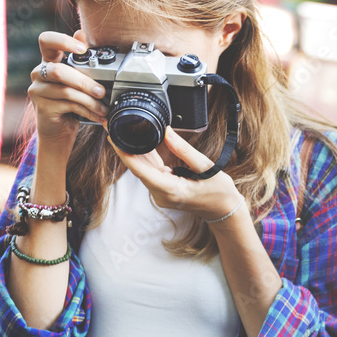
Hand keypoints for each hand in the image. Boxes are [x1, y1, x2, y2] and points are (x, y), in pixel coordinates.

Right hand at [28, 30, 108, 154]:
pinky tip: (99, 116)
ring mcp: (37, 90)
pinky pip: (68, 105)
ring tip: (104, 108)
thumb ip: (80, 59)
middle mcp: (39, 73)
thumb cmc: (70, 101)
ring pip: (65, 91)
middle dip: (84, 81)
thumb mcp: (78, 79)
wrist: (59, 130)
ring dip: (89, 100)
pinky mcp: (42, 107)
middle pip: (59, 71)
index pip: (46, 40)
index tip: (83, 50)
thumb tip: (81, 33)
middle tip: (101, 91)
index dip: (62, 41)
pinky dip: (87, 111)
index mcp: (48, 60)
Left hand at [108, 127, 243, 220]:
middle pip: (138, 168)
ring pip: (143, 170)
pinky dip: (146, 158)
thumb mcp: (207, 168)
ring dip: (134, 151)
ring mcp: (161, 194)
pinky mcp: (163, 190)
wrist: (224, 211)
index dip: (124, 153)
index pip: (140, 170)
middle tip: (114, 126)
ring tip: (125, 130)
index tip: (113, 137)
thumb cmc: (219, 192)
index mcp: (170, 190)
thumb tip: (166, 131)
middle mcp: (161, 195)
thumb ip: (184, 150)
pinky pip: (151, 172)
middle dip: (124, 147)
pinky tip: (142, 143)